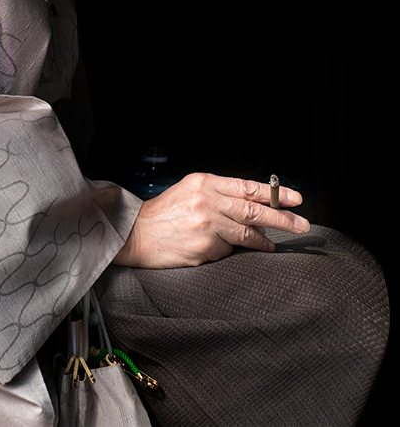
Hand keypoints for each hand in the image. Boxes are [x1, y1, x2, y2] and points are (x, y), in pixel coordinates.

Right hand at [113, 172, 308, 268]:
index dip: (275, 194)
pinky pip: (226, 251)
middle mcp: (207, 202)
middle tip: (301, 224)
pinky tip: (217, 250)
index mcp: (205, 183)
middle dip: (282, 218)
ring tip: (271, 245)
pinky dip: (227, 251)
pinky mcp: (204, 249)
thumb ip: (219, 196)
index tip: (296, 199)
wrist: (135, 234)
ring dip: (263, 240)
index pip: (248, 187)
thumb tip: (252, 208)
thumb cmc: (163, 213)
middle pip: (254, 210)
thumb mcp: (190, 191)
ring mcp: (207, 226)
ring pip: (246, 234)